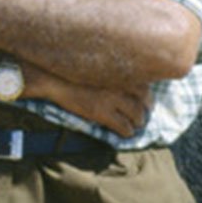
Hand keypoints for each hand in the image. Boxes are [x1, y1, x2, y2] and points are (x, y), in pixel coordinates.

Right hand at [30, 65, 152, 139]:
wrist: (54, 79)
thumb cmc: (73, 73)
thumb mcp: (97, 69)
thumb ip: (114, 75)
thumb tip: (127, 87)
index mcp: (119, 72)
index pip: (145, 86)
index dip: (147, 97)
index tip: (146, 102)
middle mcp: (120, 84)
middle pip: (144, 101)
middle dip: (146, 111)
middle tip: (142, 116)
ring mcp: (112, 99)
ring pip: (137, 116)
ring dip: (138, 122)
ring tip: (134, 125)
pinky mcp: (102, 113)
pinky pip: (124, 127)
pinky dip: (127, 132)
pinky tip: (125, 132)